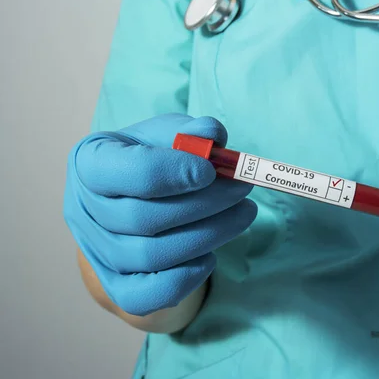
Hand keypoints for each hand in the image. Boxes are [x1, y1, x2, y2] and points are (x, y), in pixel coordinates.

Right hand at [63, 113, 256, 315]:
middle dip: (205, 205)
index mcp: (90, 161)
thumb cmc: (153, 157)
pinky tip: (210, 256)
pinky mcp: (115, 285)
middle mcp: (84, 209)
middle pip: (144, 218)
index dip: (173, 172)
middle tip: (242, 191)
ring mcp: (97, 252)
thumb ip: (192, 132)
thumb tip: (214, 136)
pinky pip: (146, 296)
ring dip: (208, 236)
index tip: (212, 170)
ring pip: (150, 256)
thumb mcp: (170, 134)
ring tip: (242, 215)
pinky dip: (185, 279)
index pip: (128, 172)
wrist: (133, 198)